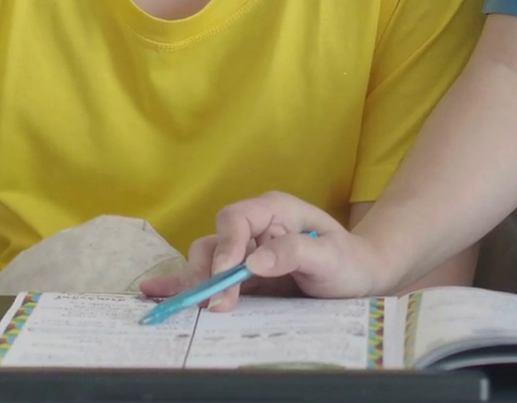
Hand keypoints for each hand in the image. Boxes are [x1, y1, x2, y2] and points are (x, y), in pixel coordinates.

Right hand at [139, 193, 384, 311]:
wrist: (359, 279)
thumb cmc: (349, 261)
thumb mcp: (331, 255)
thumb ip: (295, 252)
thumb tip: (253, 261)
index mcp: (274, 211)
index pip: (236, 220)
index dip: (227, 246)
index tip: (226, 276)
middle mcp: (253, 228)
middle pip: (214, 243)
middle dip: (209, 273)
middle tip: (216, 305)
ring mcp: (244, 253)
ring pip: (206, 262)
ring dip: (196, 284)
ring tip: (181, 306)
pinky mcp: (241, 277)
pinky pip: (208, 278)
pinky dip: (184, 285)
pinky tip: (156, 292)